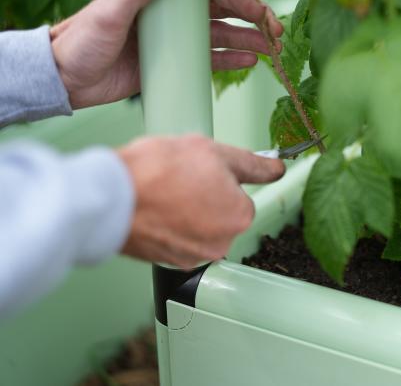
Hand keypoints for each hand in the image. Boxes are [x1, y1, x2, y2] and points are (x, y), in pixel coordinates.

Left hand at [50, 0, 283, 108]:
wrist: (65, 77)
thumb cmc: (82, 38)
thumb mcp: (112, 9)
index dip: (242, 1)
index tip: (263, 12)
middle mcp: (173, 16)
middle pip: (224, 15)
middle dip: (253, 23)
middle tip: (277, 35)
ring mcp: (174, 41)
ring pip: (221, 37)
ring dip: (247, 42)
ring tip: (270, 52)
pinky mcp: (172, 64)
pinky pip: (208, 61)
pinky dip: (229, 61)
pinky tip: (248, 62)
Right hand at [117, 134, 284, 268]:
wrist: (110, 197)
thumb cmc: (157, 172)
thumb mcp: (212, 151)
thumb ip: (251, 163)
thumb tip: (275, 168)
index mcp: (240, 216)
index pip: (240, 194)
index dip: (218, 177)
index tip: (200, 172)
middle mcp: (222, 243)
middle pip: (220, 212)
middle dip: (204, 196)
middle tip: (178, 179)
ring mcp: (194, 256)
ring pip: (198, 226)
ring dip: (186, 211)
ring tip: (162, 192)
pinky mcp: (168, 262)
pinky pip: (177, 238)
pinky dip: (169, 225)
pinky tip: (153, 208)